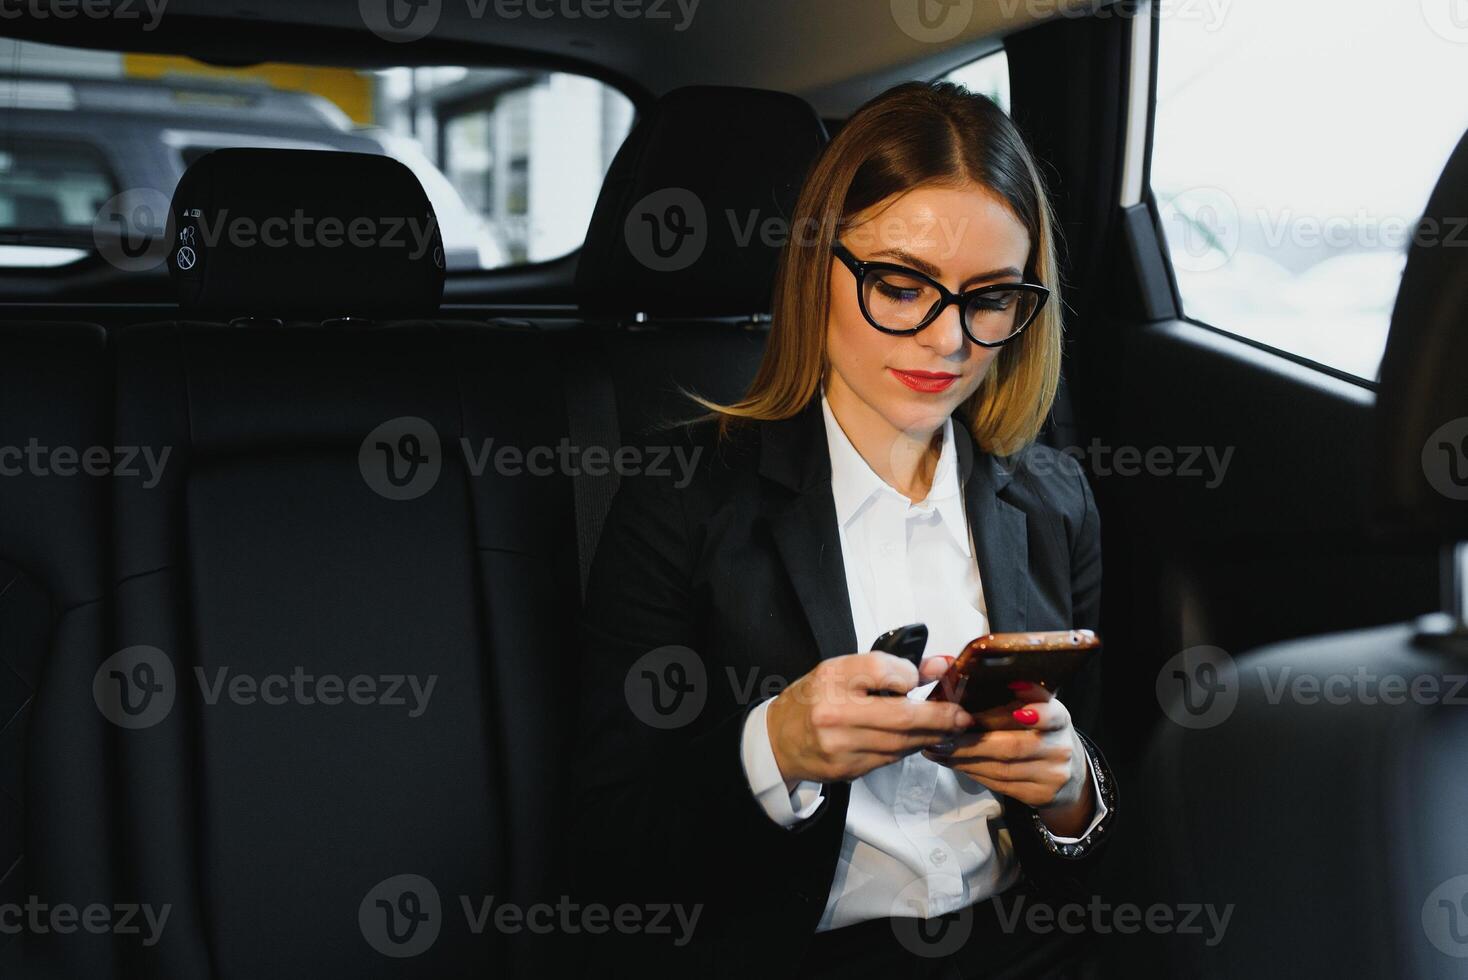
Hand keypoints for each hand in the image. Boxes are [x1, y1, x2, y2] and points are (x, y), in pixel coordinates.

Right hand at [766, 653, 973, 790]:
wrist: (778, 739)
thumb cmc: (814, 698)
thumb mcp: (843, 671)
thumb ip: (889, 668)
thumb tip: (940, 666)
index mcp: (832, 677)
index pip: (884, 670)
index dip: (910, 675)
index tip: (918, 677)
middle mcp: (834, 712)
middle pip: (901, 716)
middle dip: (940, 717)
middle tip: (962, 716)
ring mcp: (839, 746)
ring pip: (900, 743)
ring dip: (930, 736)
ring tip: (948, 728)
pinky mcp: (846, 769)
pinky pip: (889, 759)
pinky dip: (908, 749)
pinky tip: (918, 740)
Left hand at [921, 683, 1093, 835]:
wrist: (1068, 774)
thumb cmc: (1039, 732)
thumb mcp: (1036, 709)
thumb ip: (1014, 698)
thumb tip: (965, 680)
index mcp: (1059, 717)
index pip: (1051, 715)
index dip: (1036, 715)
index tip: (1019, 711)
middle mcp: (1060, 747)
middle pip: (1013, 746)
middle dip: (971, 742)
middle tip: (941, 734)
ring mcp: (1052, 775)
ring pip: (1001, 769)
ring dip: (964, 759)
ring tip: (937, 749)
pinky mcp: (1040, 796)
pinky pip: (1000, 784)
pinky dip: (973, 773)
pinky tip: (953, 763)